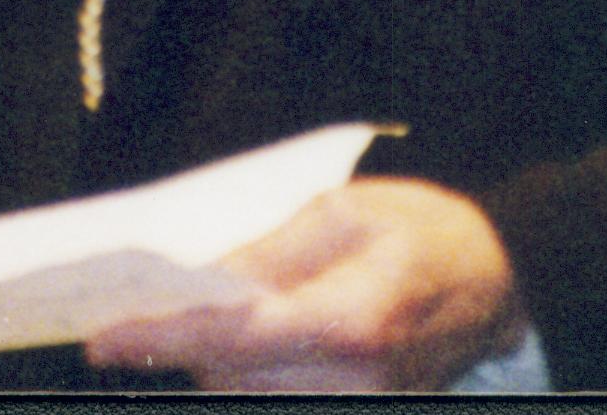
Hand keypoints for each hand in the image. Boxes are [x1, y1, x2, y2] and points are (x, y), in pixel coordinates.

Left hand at [84, 177, 524, 392]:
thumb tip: (202, 282)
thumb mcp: (345, 212)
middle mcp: (356, 379)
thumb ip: (270, 251)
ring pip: (252, 399)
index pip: (231, 338)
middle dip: (187, 348)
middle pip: (232, 380)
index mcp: (350, 319)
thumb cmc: (426, 231)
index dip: (161, 341)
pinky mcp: (367, 410)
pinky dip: (252, 378)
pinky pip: (285, 401)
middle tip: (143, 315)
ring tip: (194, 325)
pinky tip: (240, 348)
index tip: (105, 340)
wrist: (502, 279)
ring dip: (218, 367)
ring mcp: (365, 404)